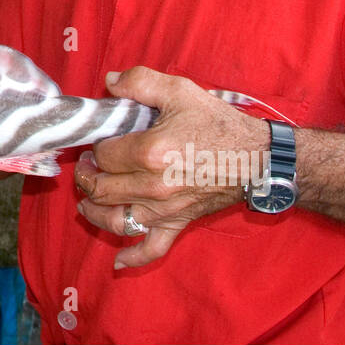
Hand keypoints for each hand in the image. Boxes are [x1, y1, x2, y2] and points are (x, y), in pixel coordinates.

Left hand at [74, 67, 269, 268]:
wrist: (258, 158)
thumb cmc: (218, 124)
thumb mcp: (180, 91)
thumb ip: (141, 81)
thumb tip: (109, 83)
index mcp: (151, 153)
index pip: (104, 154)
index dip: (97, 145)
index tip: (102, 139)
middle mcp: (154, 186)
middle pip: (102, 189)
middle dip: (88, 177)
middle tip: (90, 164)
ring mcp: (165, 210)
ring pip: (115, 220)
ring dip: (94, 212)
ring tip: (87, 199)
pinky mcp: (178, 224)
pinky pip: (152, 249)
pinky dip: (132, 258)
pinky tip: (118, 263)